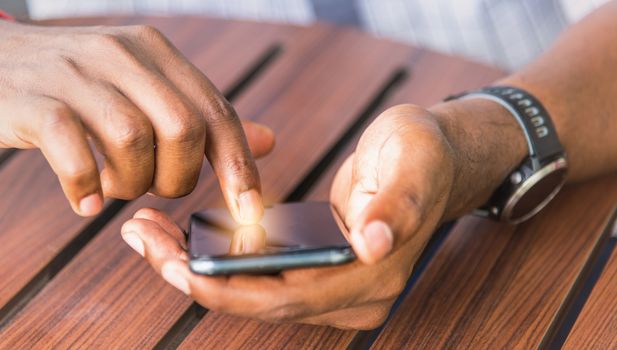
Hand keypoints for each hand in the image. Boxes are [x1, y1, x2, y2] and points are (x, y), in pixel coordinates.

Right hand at [0, 21, 273, 221]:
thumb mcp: (144, 90)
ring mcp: (75, 74)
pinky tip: (85, 200)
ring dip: (131, 184)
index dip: (239, 165)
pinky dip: (85, 187)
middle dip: (178, 178)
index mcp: (156, 52)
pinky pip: (74, 153)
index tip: (248, 212)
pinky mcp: (34, 101)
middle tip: (153, 186)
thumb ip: (204, 117)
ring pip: (133, 142)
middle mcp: (121, 54)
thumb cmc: (78, 87)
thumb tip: (268, 141)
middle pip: (183, 129)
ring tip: (113, 186)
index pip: (216, 111)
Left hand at [121, 104, 457, 328]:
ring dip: (200, 267)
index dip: (230, 288)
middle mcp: (353, 297)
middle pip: (262, 301)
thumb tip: (374, 244)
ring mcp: (336, 290)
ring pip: (255, 293)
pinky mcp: (320, 273)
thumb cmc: (424, 152)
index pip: (290, 297)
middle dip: (197, 277)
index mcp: (374, 276)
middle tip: (142, 239)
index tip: (174, 264)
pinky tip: (185, 235)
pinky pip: (261, 276)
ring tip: (150, 233)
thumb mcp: (414, 162)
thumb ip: (397, 204)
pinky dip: (221, 259)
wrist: (434, 158)